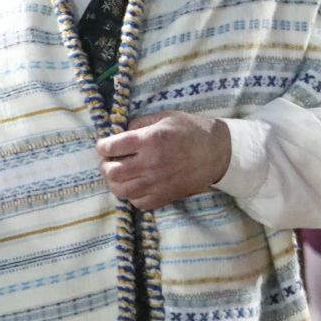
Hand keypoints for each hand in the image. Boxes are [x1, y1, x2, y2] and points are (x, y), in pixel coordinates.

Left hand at [95, 112, 231, 211]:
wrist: (218, 153)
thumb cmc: (190, 131)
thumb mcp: (164, 118)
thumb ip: (139, 124)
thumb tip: (119, 133)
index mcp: (150, 140)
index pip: (111, 147)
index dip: (103, 146)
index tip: (105, 145)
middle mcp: (151, 164)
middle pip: (111, 172)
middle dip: (105, 165)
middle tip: (111, 160)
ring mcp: (157, 183)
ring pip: (120, 190)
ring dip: (115, 182)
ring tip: (120, 174)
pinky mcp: (164, 197)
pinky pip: (137, 203)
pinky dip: (131, 195)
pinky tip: (136, 185)